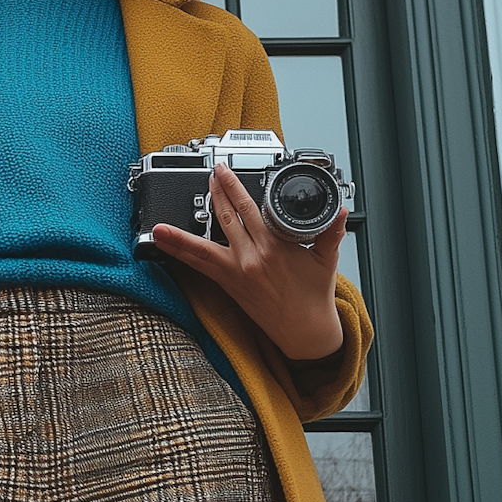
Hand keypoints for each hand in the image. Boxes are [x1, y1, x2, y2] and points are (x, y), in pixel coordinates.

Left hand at [151, 162, 345, 360]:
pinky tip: (162, 243)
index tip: (224, 171)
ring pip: (203, 243)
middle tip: (208, 174)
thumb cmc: (313, 296)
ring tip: (165, 215)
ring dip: (182, 228)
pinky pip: (199, 265)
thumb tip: (340, 211)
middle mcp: (252, 257)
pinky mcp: (229, 285)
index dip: (233, 186)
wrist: (305, 330)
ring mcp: (237, 271)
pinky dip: (180, 253)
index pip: (249, 208)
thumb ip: (332, 232)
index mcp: (275, 246)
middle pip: (226, 216)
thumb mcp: (327, 260)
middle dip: (215, 192)